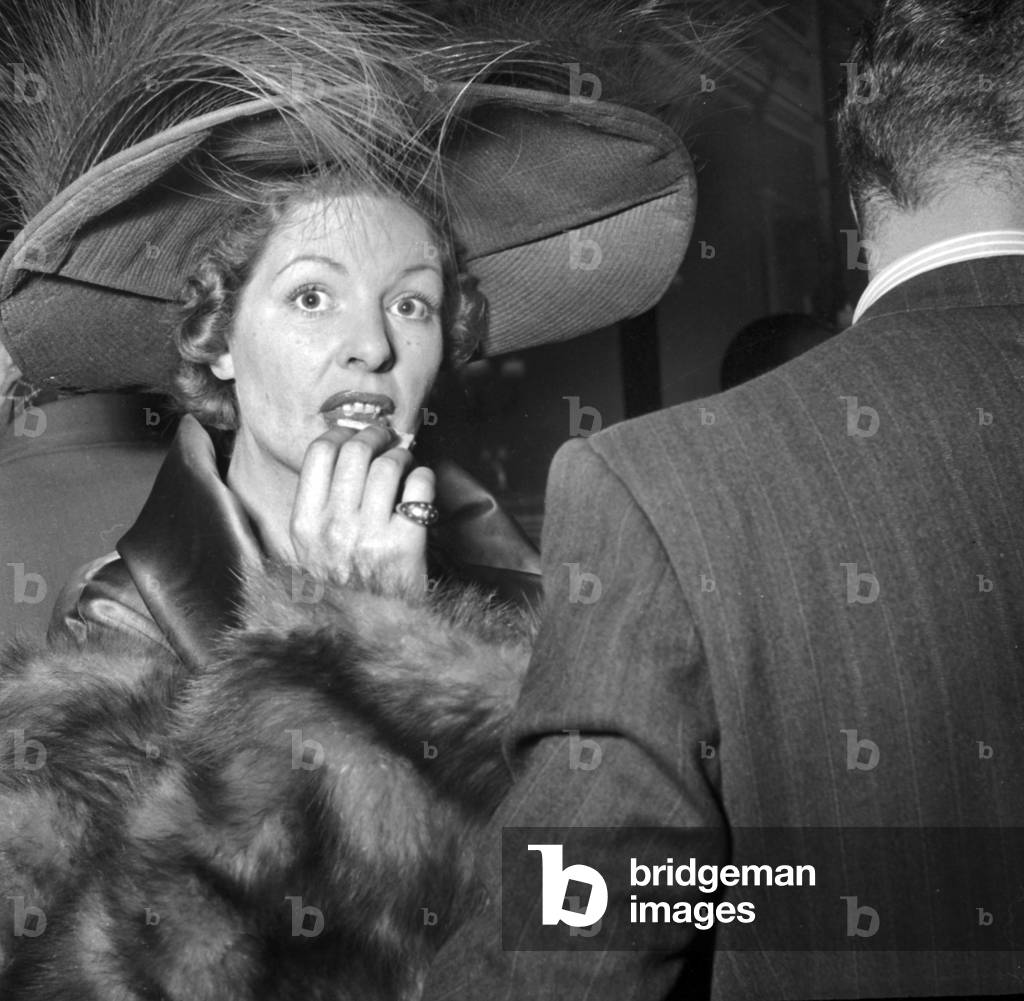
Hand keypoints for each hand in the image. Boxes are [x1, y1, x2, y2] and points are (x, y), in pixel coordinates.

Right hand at [290, 424, 434, 594]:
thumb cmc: (344, 585)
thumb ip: (320, 503)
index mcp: (304, 523)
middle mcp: (333, 527)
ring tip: (406, 461)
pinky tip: (420, 483)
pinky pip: (418, 487)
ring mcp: (369, 536)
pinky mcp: (405, 545)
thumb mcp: (311, 549)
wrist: (370, 633)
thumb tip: (347, 446)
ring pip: (388, 465)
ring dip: (402, 454)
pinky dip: (424, 477)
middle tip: (388, 438)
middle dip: (376, 435)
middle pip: (356, 451)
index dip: (342, 432)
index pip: (318, 452)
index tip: (355, 432)